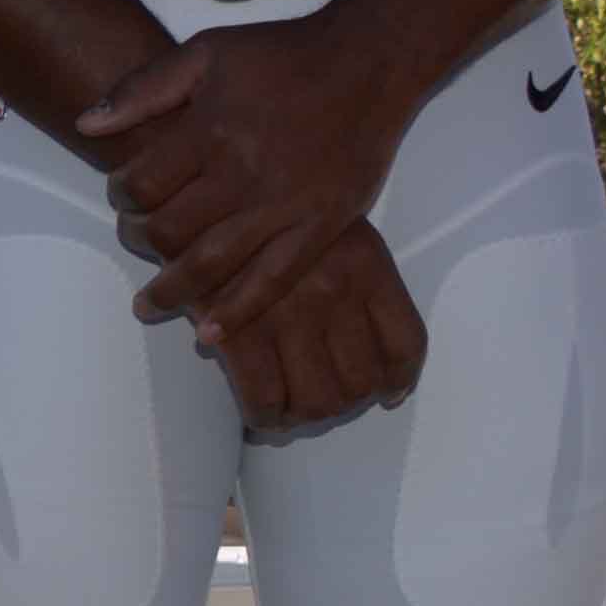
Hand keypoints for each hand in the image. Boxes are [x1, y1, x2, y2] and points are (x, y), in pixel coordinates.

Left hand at [76, 12, 420, 340]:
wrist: (367, 63)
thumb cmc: (283, 54)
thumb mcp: (205, 52)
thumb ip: (144, 88)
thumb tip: (87, 124)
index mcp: (209, 129)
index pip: (142, 183)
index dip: (120, 195)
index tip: (121, 197)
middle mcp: (242, 173)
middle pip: (170, 230)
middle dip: (140, 242)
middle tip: (134, 242)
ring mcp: (284, 205)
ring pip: (213, 264)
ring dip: (174, 290)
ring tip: (150, 304)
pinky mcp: (320, 227)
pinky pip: (273, 280)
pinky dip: (237, 311)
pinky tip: (209, 332)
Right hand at [189, 218, 432, 431]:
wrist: (199, 185)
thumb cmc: (264, 206)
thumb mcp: (329, 225)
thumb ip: (356, 278)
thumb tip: (377, 352)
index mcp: (367, 265)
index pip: (405, 345)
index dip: (397, 381)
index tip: (386, 394)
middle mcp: (337, 293)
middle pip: (361, 384)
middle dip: (343, 402)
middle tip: (321, 398)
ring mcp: (290, 315)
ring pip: (319, 401)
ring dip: (305, 416)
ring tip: (289, 409)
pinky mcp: (241, 331)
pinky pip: (265, 400)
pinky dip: (266, 419)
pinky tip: (260, 415)